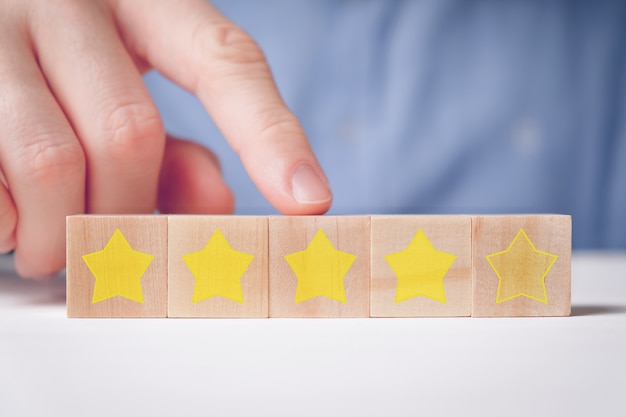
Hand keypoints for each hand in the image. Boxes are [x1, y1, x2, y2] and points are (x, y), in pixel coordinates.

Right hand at [0, 0, 331, 277]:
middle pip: (129, 134)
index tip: (310, 200)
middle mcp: (67, 0)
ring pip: (51, 160)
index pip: (225, 62)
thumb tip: (218, 208)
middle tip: (114, 244)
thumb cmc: (64, 73)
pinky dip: (9, 225)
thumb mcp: (130, 92)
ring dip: (62, 233)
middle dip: (127, 212)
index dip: (271, 137)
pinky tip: (14, 220)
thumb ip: (176, 152)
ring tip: (56, 250)